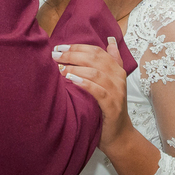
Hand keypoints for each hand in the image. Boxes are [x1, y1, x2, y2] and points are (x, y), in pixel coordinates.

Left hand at [53, 38, 133, 153]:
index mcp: (117, 70)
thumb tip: (110, 40)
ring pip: (96, 73)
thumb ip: (111, 61)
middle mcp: (118, 78)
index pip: (97, 51)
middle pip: (95, 59)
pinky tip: (71, 79)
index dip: (78, 47)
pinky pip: (98, 91)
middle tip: (55, 56)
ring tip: (60, 68)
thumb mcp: (111, 82)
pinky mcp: (113, 106)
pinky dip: (84, 83)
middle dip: (73, 55)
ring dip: (76, 68)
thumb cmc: (108, 107)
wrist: (119, 134)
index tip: (60, 47)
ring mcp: (117, 92)